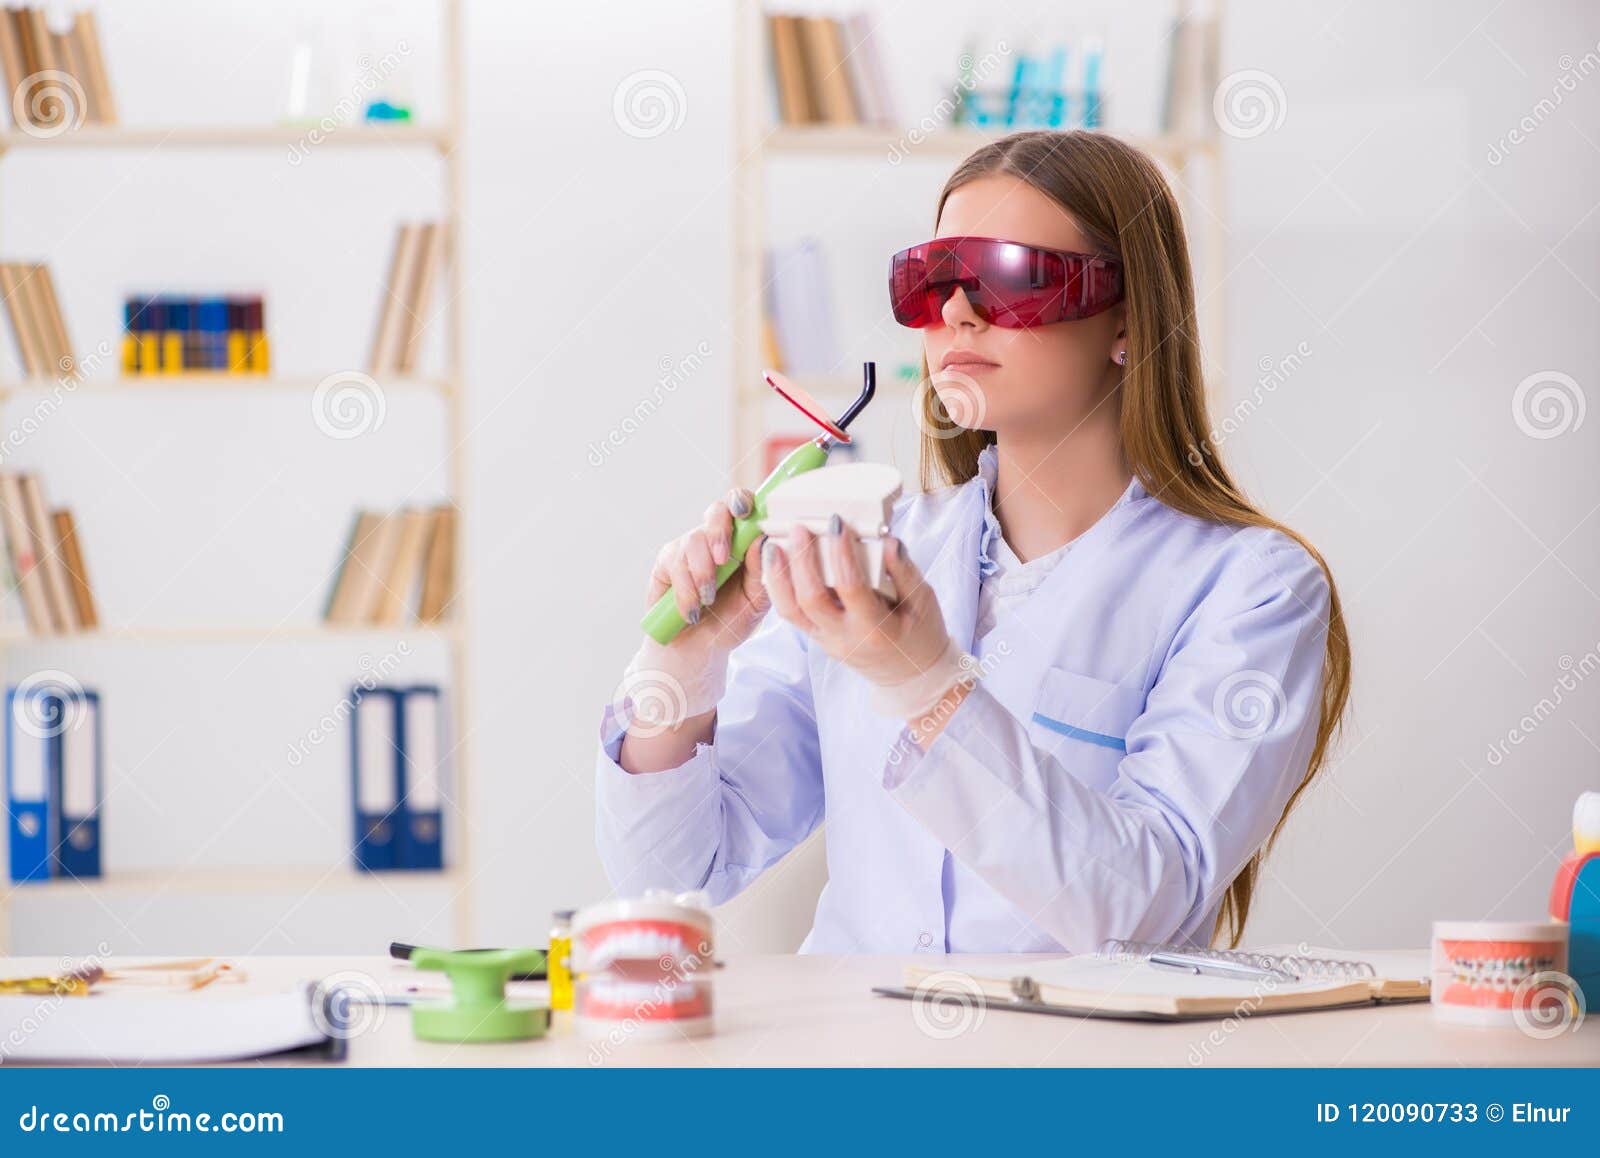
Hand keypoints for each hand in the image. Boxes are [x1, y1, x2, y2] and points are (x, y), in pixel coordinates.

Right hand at [646, 487, 771, 668]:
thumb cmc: (732, 620)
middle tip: (724, 561)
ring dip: (703, 573)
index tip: (745, 513)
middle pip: (716, 510)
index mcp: (742, 540)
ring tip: (709, 600)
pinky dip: (686, 590)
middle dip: (720, 533)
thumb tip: (763, 539)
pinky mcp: (666, 561)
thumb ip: (761, 570)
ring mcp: (688, 546)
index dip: (742, 501)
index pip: (743, 505)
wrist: (699, 648)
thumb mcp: (755, 600)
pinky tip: (692, 610)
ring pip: (694, 540)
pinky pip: (675, 563)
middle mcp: (715, 537)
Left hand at [762, 521, 952, 688]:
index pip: (851, 587)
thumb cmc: (921, 635)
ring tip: (773, 545)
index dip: (842, 554)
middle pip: (811, 599)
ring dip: (779, 576)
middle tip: (799, 528)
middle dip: (801, 561)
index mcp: (875, 629)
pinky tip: (777, 564)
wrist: (910, 674)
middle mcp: (845, 638)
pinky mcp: (817, 638)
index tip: (837, 523)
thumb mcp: (923, 602)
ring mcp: (827, 641)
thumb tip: (889, 541)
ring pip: (791, 610)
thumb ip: (905, 571)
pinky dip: (780, 588)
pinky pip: (792, 614)